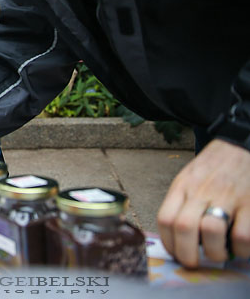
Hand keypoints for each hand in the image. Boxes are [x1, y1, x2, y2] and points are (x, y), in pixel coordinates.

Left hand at [157, 139, 249, 266]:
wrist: (242, 144)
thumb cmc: (215, 167)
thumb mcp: (190, 178)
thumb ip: (182, 202)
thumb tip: (177, 236)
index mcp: (183, 186)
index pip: (165, 218)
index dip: (168, 243)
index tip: (176, 254)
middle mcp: (201, 191)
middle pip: (184, 227)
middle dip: (186, 254)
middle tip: (193, 263)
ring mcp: (227, 196)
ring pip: (212, 231)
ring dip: (215, 252)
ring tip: (219, 253)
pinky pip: (243, 234)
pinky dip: (241, 248)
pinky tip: (240, 247)